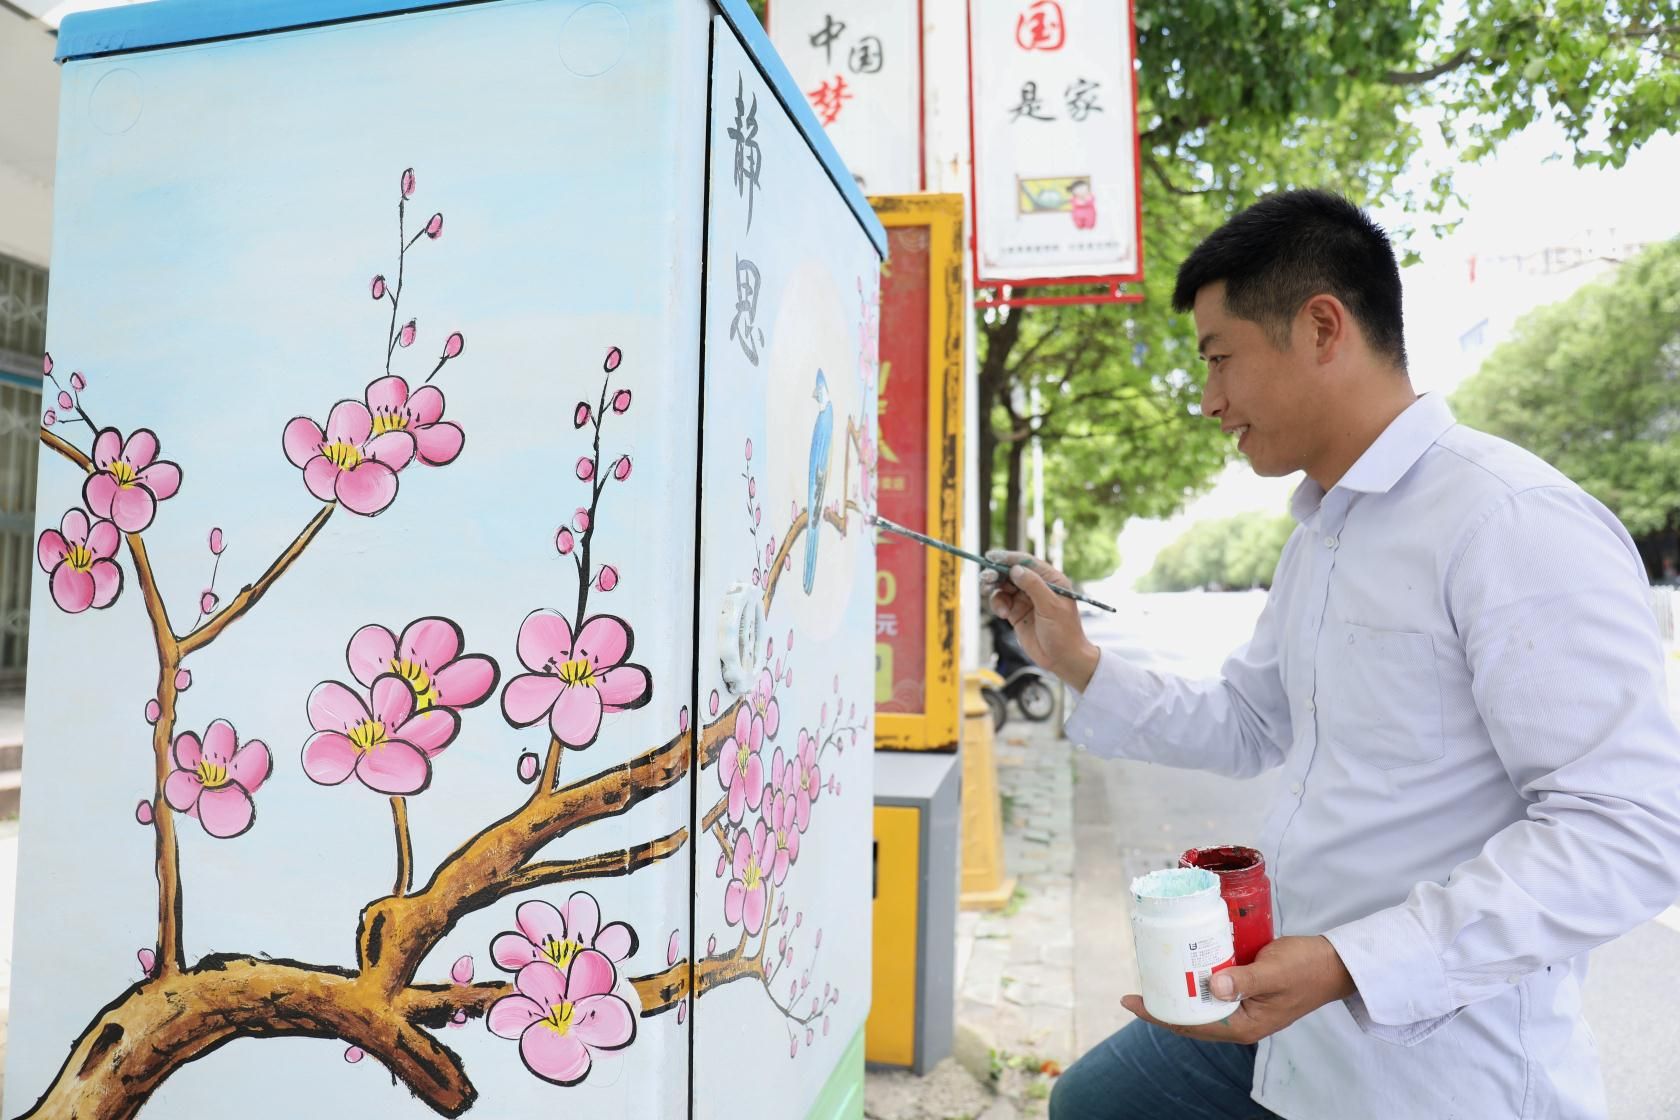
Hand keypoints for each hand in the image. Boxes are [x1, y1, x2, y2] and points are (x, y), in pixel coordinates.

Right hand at [982, 550, 1098, 689]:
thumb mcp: (1050, 606)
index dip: (1009, 558)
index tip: (992, 558)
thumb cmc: (1064, 632)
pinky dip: (998, 605)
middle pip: (1011, 573)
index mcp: (1051, 580)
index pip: (1027, 563)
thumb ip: (1034, 586)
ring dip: (994, 589)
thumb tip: (1016, 569)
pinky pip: (1002, 602)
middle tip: (986, 579)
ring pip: (1004, 587)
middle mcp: (1037, 587)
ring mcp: (1026, 600)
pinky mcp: (1016, 613)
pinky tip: (1003, 614)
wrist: (1063, 659)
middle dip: (997, 574)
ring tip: (989, 594)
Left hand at [1120, 935, 1356, 1044]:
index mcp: (1244, 1025)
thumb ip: (1244, 980)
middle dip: (1163, 1005)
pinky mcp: (1246, 991)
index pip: (1192, 1025)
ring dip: (1179, 992)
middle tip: (1137, 987)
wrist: (1335, 963)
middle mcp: (1240, 1021)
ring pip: (1201, 1005)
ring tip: (1154, 976)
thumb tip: (1212, 986)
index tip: (1133, 1001)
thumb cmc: (1307, 968)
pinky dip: (1196, 979)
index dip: (1160, 1015)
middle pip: (1191, 1018)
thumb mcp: (1274, 972)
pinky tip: (1184, 965)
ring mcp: (1243, 1007)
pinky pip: (1214, 990)